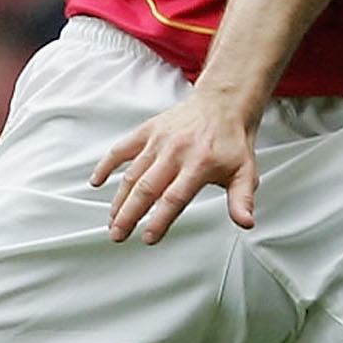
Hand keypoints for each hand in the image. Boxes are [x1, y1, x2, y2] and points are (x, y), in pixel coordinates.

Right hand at [94, 94, 260, 243]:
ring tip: (112, 221)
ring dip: (119, 199)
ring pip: (132, 173)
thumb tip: (245, 222)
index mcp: (200, 164)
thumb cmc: (232, 142)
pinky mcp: (148, 131)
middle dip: (129, 214)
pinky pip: (122, 149)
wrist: (223, 104)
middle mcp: (176, 152)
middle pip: (147, 188)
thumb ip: (242, 199)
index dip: (160, 219)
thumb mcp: (245, 172)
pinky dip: (107, 164)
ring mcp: (159, 141)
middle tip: (118, 235)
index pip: (175, 197)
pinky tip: (96, 182)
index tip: (148, 237)